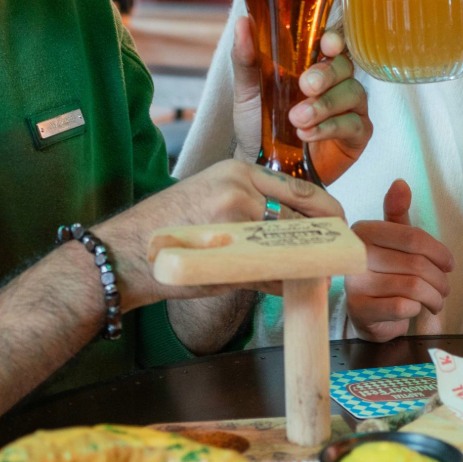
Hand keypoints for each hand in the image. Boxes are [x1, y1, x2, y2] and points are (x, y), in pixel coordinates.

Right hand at [99, 160, 343, 305]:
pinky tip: (286, 289)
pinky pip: (268, 271)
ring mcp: (233, 218)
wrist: (121, 253)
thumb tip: (291, 236)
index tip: (341, 226)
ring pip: (287, 246)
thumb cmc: (164, 231)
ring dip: (303, 264)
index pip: (299, 188)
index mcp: (236, 172)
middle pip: (301, 217)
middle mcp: (238, 189)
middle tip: (335, 257)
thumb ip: (249, 210)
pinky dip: (282, 283)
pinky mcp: (226, 251)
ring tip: (311, 275)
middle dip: (323, 240)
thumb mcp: (207, 200)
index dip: (327, 211)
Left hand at [232, 18, 372, 184]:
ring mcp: (349, 108)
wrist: (261, 166)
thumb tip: (243, 22)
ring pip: (353, 93)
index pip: (332, 42)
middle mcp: (335, 82)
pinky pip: (354, 124)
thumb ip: (246, 58)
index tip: (326, 44)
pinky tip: (307, 135)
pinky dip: (330, 128)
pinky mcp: (357, 135)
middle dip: (327, 74)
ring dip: (325, 105)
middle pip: (345, 65)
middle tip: (305, 86)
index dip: (334, 39)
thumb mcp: (248, 90)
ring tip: (296, 120)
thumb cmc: (259, 125)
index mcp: (312, 64)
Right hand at [345, 180, 454, 342]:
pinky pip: (402, 307)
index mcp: (363, 232)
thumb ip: (398, 214)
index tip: (450, 265)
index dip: (439, 252)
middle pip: (416, 264)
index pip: (413, 237)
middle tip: (444, 289)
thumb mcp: (394, 241)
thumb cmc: (386, 272)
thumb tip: (400, 183)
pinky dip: (417, 309)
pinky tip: (416, 309)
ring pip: (412, 287)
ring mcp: (354, 283)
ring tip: (436, 301)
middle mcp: (355, 255)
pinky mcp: (358, 309)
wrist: (368, 314)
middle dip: (440, 280)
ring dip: (434, 297)